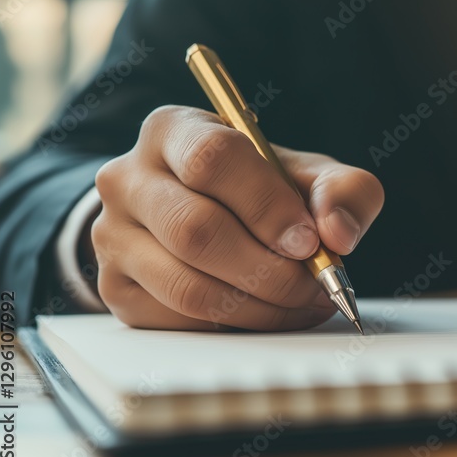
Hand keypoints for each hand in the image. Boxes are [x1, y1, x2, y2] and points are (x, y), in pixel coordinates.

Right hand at [91, 106, 383, 330]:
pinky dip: (235, 326)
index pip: (213, 158)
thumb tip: (339, 233)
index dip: (268, 206)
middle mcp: (128, 178)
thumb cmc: (261, 190)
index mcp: (174, 130)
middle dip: (271, 270)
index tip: (309, 241)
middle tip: (314, 284)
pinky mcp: (116, 288)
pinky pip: (178, 321)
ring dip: (259, 306)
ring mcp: (113, 235)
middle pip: (197, 231)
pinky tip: (267, 314)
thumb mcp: (309, 176)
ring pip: (187, 286)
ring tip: (302, 303)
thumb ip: (343, 191)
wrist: (203, 217)